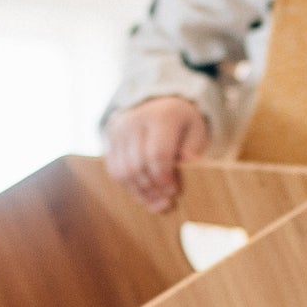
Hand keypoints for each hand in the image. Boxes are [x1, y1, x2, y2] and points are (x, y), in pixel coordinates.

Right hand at [105, 96, 209, 211]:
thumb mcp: (196, 130)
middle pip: (138, 165)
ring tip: (155, 202)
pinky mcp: (109, 140)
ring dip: (139, 192)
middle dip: (152, 188)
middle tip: (165, 201)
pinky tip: (143, 194)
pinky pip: (114, 170)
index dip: (164, 177)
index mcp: (161, 116)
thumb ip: (193, 146)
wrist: (159, 104)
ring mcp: (119, 130)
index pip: (157, 154)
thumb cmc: (182, 123)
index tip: (173, 191)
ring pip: (123, 171)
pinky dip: (128, 186)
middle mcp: (135, 120)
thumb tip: (187, 161)